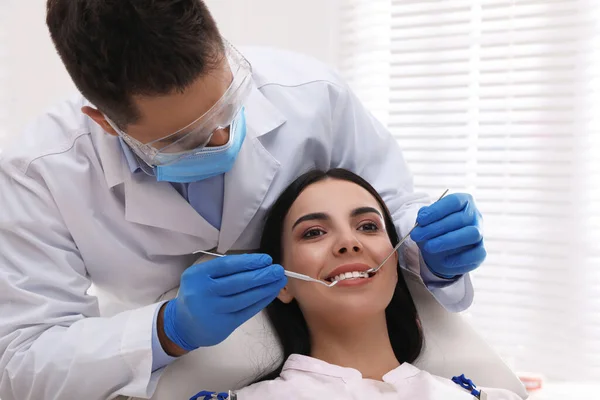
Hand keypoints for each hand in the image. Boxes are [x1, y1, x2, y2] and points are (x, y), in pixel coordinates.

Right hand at [161, 254, 286, 350]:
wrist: (183, 325)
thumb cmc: (198, 294)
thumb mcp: (201, 277)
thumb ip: (224, 270)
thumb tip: (257, 264)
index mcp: (197, 276)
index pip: (227, 265)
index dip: (249, 261)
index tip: (266, 259)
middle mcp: (202, 293)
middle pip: (238, 282)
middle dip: (262, 275)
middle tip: (279, 270)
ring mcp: (212, 311)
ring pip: (244, 298)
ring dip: (265, 289)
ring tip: (279, 281)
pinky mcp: (223, 325)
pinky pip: (246, 311)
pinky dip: (261, 302)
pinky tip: (270, 294)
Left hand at [410, 193, 485, 278]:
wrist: (440, 251)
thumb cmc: (434, 230)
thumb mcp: (426, 221)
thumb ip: (424, 217)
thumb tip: (422, 217)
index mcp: (464, 202)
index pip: (454, 202)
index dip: (437, 210)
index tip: (420, 219)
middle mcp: (475, 216)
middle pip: (461, 218)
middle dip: (436, 227)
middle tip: (418, 235)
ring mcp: (480, 234)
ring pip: (471, 234)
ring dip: (448, 241)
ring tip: (429, 247)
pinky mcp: (481, 251)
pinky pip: (477, 254)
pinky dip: (460, 258)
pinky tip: (445, 261)